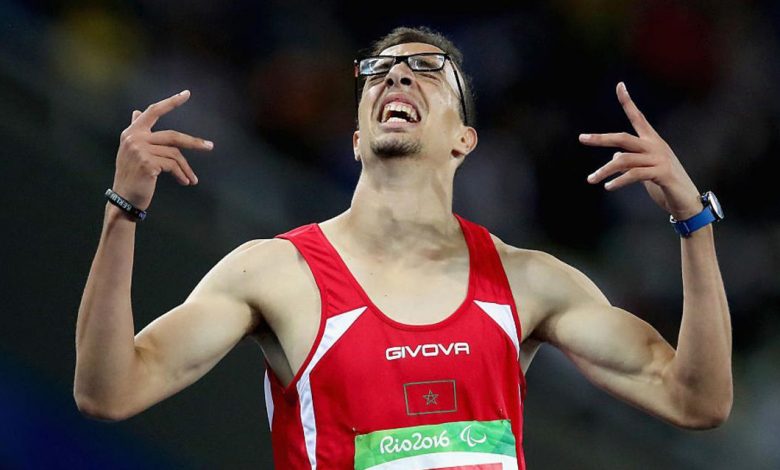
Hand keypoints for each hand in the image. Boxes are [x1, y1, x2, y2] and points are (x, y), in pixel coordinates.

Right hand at [113, 90, 213, 209]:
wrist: (124, 199)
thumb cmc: (132, 176)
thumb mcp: (132, 151)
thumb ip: (137, 131)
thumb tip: (138, 111)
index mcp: (132, 132)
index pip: (154, 111)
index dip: (171, 102)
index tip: (187, 93)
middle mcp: (134, 138)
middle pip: (172, 136)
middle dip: (193, 142)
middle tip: (210, 146)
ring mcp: (140, 150)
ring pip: (175, 154)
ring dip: (186, 168)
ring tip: (192, 179)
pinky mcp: (147, 163)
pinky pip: (172, 166)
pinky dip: (182, 174)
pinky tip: (185, 182)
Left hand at [579, 82, 701, 219]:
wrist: (687, 202)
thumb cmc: (664, 185)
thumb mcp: (645, 170)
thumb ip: (630, 161)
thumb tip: (614, 158)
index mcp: (652, 141)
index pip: (638, 117)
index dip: (628, 101)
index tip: (620, 85)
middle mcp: (656, 146)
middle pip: (623, 138)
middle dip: (601, 138)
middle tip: (581, 138)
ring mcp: (660, 159)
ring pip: (624, 160)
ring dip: (604, 170)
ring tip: (590, 179)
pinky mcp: (663, 174)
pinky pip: (634, 175)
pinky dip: (618, 181)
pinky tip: (608, 187)